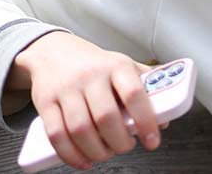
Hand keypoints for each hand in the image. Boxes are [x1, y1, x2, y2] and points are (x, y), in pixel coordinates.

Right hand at [8, 32, 163, 170]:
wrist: (55, 51)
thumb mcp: (124, 66)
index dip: (146, 121)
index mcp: (117, 66)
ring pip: (81, 130)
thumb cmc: (95, 64)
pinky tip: (83, 160)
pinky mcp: (46, 102)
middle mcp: (92, 76)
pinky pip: (57, 135)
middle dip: (119, 142)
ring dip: (96, 151)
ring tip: (105, 153)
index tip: (152, 141)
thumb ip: (146, 89)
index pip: (135, 95)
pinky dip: (71, 155)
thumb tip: (165, 118)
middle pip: (106, 117)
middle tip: (125, 147)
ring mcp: (67, 89)